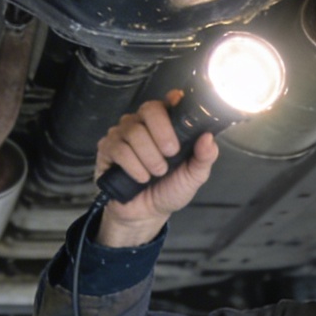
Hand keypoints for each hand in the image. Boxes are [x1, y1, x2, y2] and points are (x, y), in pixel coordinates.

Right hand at [93, 90, 218, 246]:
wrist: (146, 214)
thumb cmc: (169, 189)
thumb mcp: (193, 176)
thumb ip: (204, 157)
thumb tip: (208, 137)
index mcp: (166, 124)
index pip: (168, 101)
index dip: (174, 101)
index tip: (178, 106)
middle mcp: (143, 124)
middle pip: (150, 109)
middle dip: (163, 133)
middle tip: (171, 154)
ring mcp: (123, 134)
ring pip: (134, 131)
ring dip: (149, 156)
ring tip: (156, 173)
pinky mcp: (107, 149)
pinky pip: (119, 148)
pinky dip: (133, 165)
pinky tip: (141, 177)